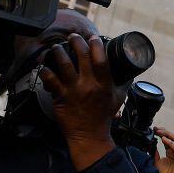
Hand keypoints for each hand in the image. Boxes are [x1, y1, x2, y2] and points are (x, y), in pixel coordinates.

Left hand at [39, 34, 122, 170]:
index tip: (93, 37)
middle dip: (76, 42)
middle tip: (73, 37)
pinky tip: (44, 65)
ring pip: (63, 64)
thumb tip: (129, 69)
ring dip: (59, 52)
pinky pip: (49, 79)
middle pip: (81, 56)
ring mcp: (72, 91)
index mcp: (104, 84)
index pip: (101, 59)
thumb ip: (123, 82)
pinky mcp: (59, 97)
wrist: (89, 135)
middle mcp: (88, 85)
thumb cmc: (104, 116)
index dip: (96, 45)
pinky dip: (45, 70)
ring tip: (57, 47)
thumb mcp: (119, 97)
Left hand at [153, 126, 173, 172]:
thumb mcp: (156, 162)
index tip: (154, 129)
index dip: (161, 134)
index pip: (168, 139)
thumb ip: (154, 154)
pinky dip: (172, 144)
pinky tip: (165, 140)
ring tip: (160, 132)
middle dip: (164, 132)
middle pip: (172, 137)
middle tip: (156, 128)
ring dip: (168, 135)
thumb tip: (150, 145)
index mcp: (172, 151)